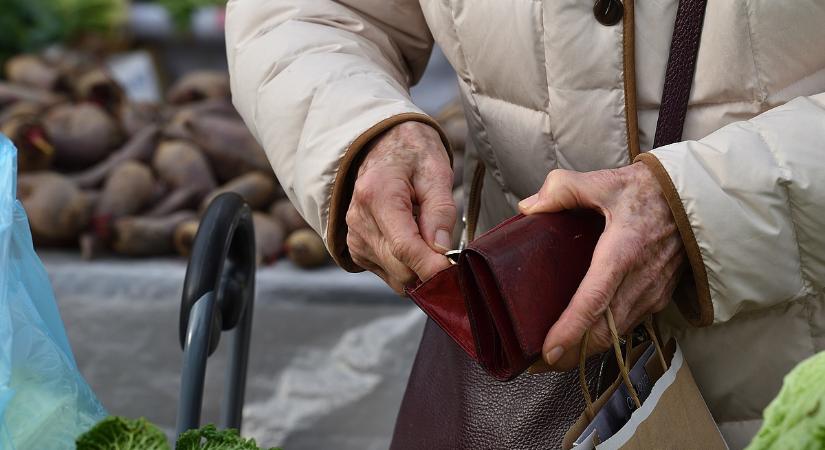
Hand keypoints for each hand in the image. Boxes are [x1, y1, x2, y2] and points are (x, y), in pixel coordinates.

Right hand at [346, 121, 454, 292]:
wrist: (382, 146)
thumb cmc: (411, 155)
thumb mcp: (435, 172)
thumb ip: (440, 211)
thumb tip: (443, 250)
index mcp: (377, 196)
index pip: (404, 247)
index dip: (432, 267)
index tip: (454, 272)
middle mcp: (360, 221)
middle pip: (401, 268)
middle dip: (431, 267)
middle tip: (452, 251)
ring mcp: (355, 238)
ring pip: (397, 278)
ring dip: (420, 268)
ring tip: (428, 236)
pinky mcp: (357, 250)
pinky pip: (391, 275)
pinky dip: (408, 267)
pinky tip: (413, 240)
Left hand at [519, 163, 685, 370]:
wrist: (694, 200)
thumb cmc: (647, 191)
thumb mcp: (604, 181)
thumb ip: (562, 189)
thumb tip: (528, 208)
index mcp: (623, 251)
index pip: (595, 300)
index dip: (571, 329)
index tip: (548, 351)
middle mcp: (641, 280)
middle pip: (605, 331)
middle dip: (571, 354)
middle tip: (536, 362)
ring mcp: (653, 293)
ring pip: (617, 334)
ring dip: (586, 349)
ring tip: (553, 356)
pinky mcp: (658, 298)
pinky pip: (628, 326)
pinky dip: (604, 337)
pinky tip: (582, 338)